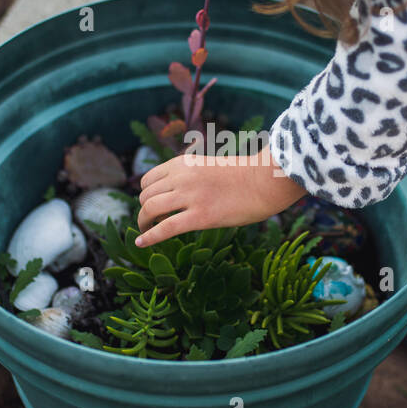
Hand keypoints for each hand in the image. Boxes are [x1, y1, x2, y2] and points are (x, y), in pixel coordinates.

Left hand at [135, 146, 307, 246]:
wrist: (266, 181)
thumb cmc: (244, 176)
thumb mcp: (209, 167)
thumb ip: (190, 175)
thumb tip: (178, 192)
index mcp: (183, 163)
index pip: (148, 179)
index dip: (146, 195)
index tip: (152, 206)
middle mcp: (182, 177)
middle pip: (146, 196)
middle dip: (145, 210)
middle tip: (151, 221)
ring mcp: (191, 197)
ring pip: (150, 210)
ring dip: (143, 223)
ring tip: (145, 231)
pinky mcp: (201, 216)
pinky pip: (166, 228)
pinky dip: (149, 237)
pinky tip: (140, 243)